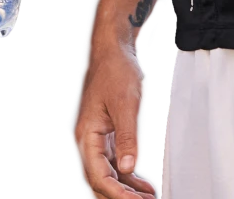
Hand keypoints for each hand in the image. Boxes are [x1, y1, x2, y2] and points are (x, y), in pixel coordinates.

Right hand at [71, 41, 155, 197]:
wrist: (112, 50)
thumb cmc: (115, 70)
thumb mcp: (125, 104)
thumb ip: (127, 138)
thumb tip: (127, 169)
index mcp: (87, 137)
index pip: (99, 178)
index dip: (119, 195)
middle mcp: (88, 141)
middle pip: (100, 182)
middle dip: (120, 197)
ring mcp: (96, 139)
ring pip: (107, 175)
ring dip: (125, 189)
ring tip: (147, 198)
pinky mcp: (106, 134)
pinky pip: (113, 162)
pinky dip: (126, 175)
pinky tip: (140, 184)